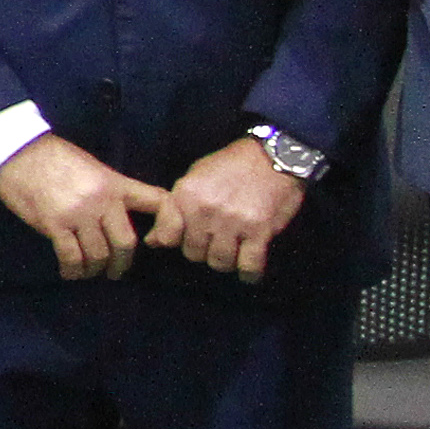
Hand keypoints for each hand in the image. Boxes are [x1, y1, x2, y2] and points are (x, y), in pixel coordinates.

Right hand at [0, 133, 163, 280]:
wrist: (18, 151)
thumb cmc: (54, 158)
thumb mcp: (93, 168)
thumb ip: (110, 192)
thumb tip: (118, 220)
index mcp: (116, 183)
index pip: (158, 202)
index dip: (169, 226)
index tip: (158, 243)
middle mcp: (102, 200)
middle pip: (126, 242)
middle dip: (121, 263)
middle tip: (114, 271)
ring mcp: (79, 213)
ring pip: (99, 254)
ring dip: (95, 269)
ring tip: (88, 273)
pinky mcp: (54, 224)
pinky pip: (72, 256)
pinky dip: (73, 270)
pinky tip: (70, 272)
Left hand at [152, 139, 302, 282]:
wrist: (276, 155)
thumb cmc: (232, 166)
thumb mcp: (196, 178)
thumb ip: (173, 209)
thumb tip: (153, 241)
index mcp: (186, 194)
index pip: (167, 237)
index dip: (178, 241)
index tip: (189, 238)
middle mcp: (205, 209)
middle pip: (193, 253)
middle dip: (204, 251)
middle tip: (217, 241)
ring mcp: (232, 221)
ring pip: (219, 262)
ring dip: (227, 262)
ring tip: (234, 250)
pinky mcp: (259, 230)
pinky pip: (248, 266)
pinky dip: (249, 273)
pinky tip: (249, 270)